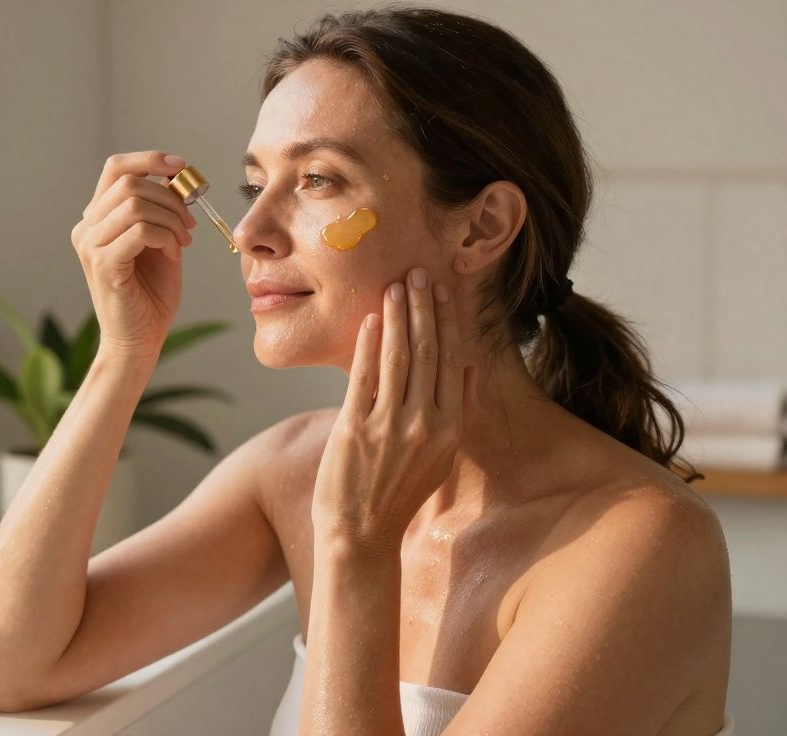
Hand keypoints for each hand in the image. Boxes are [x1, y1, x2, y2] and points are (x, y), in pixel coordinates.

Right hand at [70, 151, 197, 359]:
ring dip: (171, 219)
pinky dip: (166, 237)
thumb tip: (178, 179)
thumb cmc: (150, 294)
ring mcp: (90, 246)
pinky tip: (174, 256)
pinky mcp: (102, 264)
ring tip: (183, 242)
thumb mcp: (160, 242)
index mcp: (97, 218)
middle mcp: (86, 228)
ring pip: (135, 205)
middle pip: (130, 184)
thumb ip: (161, 211)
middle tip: (190, 225)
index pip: (116, 168)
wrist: (140, 339)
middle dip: (170, 198)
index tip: (181, 168)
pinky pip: (141, 231)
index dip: (150, 160)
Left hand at [311, 267, 477, 554]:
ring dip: (398, 318)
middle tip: (418, 273)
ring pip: (399, 358)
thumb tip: (472, 369)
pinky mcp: (357, 430)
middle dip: (424, 308)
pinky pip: (364, 378)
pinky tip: (371, 320)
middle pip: (429, 353)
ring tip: (396, 285)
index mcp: (450, 428)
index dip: (448, 322)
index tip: (443, 291)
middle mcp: (426, 424)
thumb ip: (458, 412)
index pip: (453, 361)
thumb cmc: (398, 495)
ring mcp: (391, 427)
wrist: (362, 536)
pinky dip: (369, 346)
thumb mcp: (440, 457)